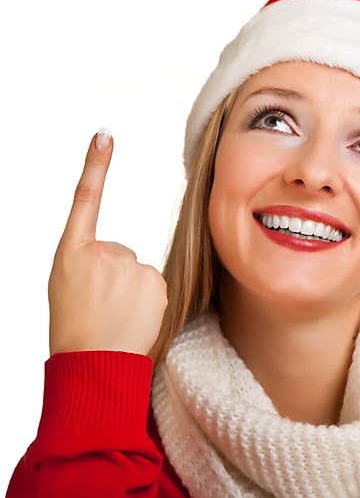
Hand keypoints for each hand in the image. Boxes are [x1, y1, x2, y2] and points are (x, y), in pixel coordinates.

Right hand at [48, 129, 166, 357]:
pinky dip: (147, 300)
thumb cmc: (76, 328)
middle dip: (114, 277)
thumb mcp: (68, 286)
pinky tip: (132, 316)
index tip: (105, 136)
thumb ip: (91, 263)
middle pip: (119, 255)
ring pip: (137, 271)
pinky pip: (154, 285)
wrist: (93, 362)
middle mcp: (101, 252)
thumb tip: (121, 259)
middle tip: (101, 305)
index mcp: (71, 252)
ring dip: (131, 290)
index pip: (85, 199)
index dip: (95, 166)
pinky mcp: (154, 280)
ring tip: (115, 314)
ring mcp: (129, 265)